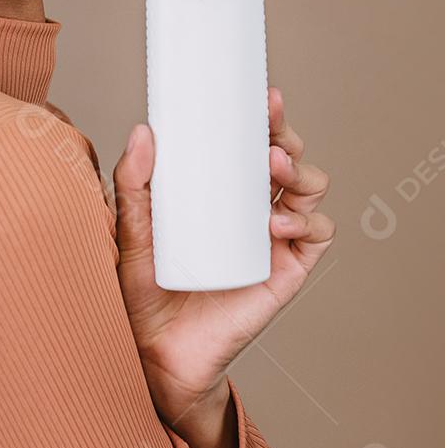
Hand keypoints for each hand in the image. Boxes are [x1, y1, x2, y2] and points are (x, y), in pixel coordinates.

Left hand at [111, 87, 335, 433]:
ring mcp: (272, 239)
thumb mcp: (130, 229)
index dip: (264, 118)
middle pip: (287, 158)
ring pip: (310, 189)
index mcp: (218, 190)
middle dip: (287, 137)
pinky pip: (316, 236)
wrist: (153, 350)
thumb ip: (132, 184)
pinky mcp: (285, 271)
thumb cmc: (141, 287)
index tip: (264, 97)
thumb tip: (142, 132)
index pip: (249, 144)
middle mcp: (251, 208)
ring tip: (273, 170)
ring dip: (301, 171)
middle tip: (268, 135)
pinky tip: (278, 221)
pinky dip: (308, 220)